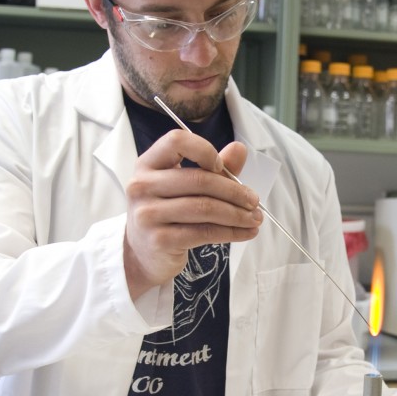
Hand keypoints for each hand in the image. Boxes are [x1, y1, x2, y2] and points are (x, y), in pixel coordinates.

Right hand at [123, 129, 261, 297]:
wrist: (142, 253)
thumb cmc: (167, 213)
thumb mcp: (184, 186)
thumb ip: (213, 167)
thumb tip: (240, 148)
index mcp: (147, 164)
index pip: (176, 141)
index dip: (204, 149)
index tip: (222, 166)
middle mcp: (142, 186)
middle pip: (199, 180)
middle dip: (235, 191)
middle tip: (254, 200)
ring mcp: (148, 214)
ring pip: (205, 208)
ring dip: (237, 214)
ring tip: (254, 218)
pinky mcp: (160, 240)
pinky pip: (204, 232)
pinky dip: (231, 232)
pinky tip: (245, 232)